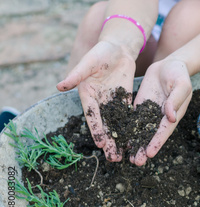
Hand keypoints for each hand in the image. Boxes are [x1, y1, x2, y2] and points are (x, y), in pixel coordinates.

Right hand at [56, 41, 135, 161]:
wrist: (119, 47)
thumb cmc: (101, 52)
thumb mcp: (89, 62)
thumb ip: (77, 74)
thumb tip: (59, 86)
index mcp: (87, 95)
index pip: (92, 116)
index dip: (97, 129)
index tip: (101, 143)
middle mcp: (99, 101)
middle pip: (104, 124)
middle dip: (109, 141)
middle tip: (113, 158)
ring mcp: (112, 102)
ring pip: (116, 123)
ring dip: (119, 139)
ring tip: (123, 155)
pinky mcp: (124, 99)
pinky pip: (127, 115)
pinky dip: (130, 127)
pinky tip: (134, 140)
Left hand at [130, 59, 192, 165]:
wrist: (170, 64)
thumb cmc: (179, 74)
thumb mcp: (181, 84)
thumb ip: (176, 99)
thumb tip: (170, 116)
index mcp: (173, 113)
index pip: (164, 131)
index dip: (157, 142)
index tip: (150, 153)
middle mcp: (161, 116)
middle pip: (151, 135)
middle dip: (144, 148)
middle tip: (136, 162)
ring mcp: (150, 111)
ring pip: (141, 130)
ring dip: (135, 143)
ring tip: (127, 157)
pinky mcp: (140, 105)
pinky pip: (133, 119)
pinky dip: (127, 130)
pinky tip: (120, 139)